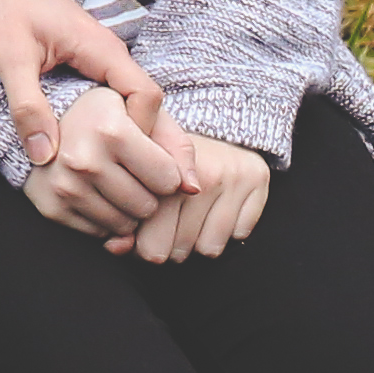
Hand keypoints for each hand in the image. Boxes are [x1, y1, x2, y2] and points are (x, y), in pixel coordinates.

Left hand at [0, 0, 174, 181]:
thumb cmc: (0, 3)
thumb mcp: (9, 56)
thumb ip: (27, 104)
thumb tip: (46, 157)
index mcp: (102, 50)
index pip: (147, 97)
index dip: (144, 134)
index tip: (128, 164)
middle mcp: (108, 57)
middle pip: (148, 107)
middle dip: (155, 146)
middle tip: (164, 191)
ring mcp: (97, 62)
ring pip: (129, 107)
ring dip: (134, 141)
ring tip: (135, 183)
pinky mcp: (82, 67)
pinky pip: (109, 102)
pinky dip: (112, 129)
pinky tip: (104, 158)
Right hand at [20, 100, 188, 240]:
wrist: (46, 117)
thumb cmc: (108, 114)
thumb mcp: (146, 114)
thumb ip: (178, 147)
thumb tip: (192, 190)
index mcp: (110, 130)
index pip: (168, 180)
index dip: (167, 172)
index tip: (153, 158)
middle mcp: (83, 159)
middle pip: (148, 207)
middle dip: (148, 194)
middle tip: (131, 171)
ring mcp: (63, 186)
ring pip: (125, 226)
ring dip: (127, 211)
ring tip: (114, 181)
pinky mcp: (51, 207)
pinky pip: (100, 234)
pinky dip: (104, 221)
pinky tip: (96, 194)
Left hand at [126, 127, 276, 264]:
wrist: (203, 120)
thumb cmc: (160, 156)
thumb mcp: (133, 172)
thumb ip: (121, 213)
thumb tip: (115, 248)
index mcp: (164, 173)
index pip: (151, 247)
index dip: (145, 246)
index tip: (144, 231)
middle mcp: (203, 174)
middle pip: (180, 252)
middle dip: (170, 246)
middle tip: (168, 224)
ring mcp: (233, 176)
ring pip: (210, 248)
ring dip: (198, 241)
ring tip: (190, 216)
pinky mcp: (258, 178)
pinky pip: (239, 234)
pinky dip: (227, 229)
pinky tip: (216, 206)